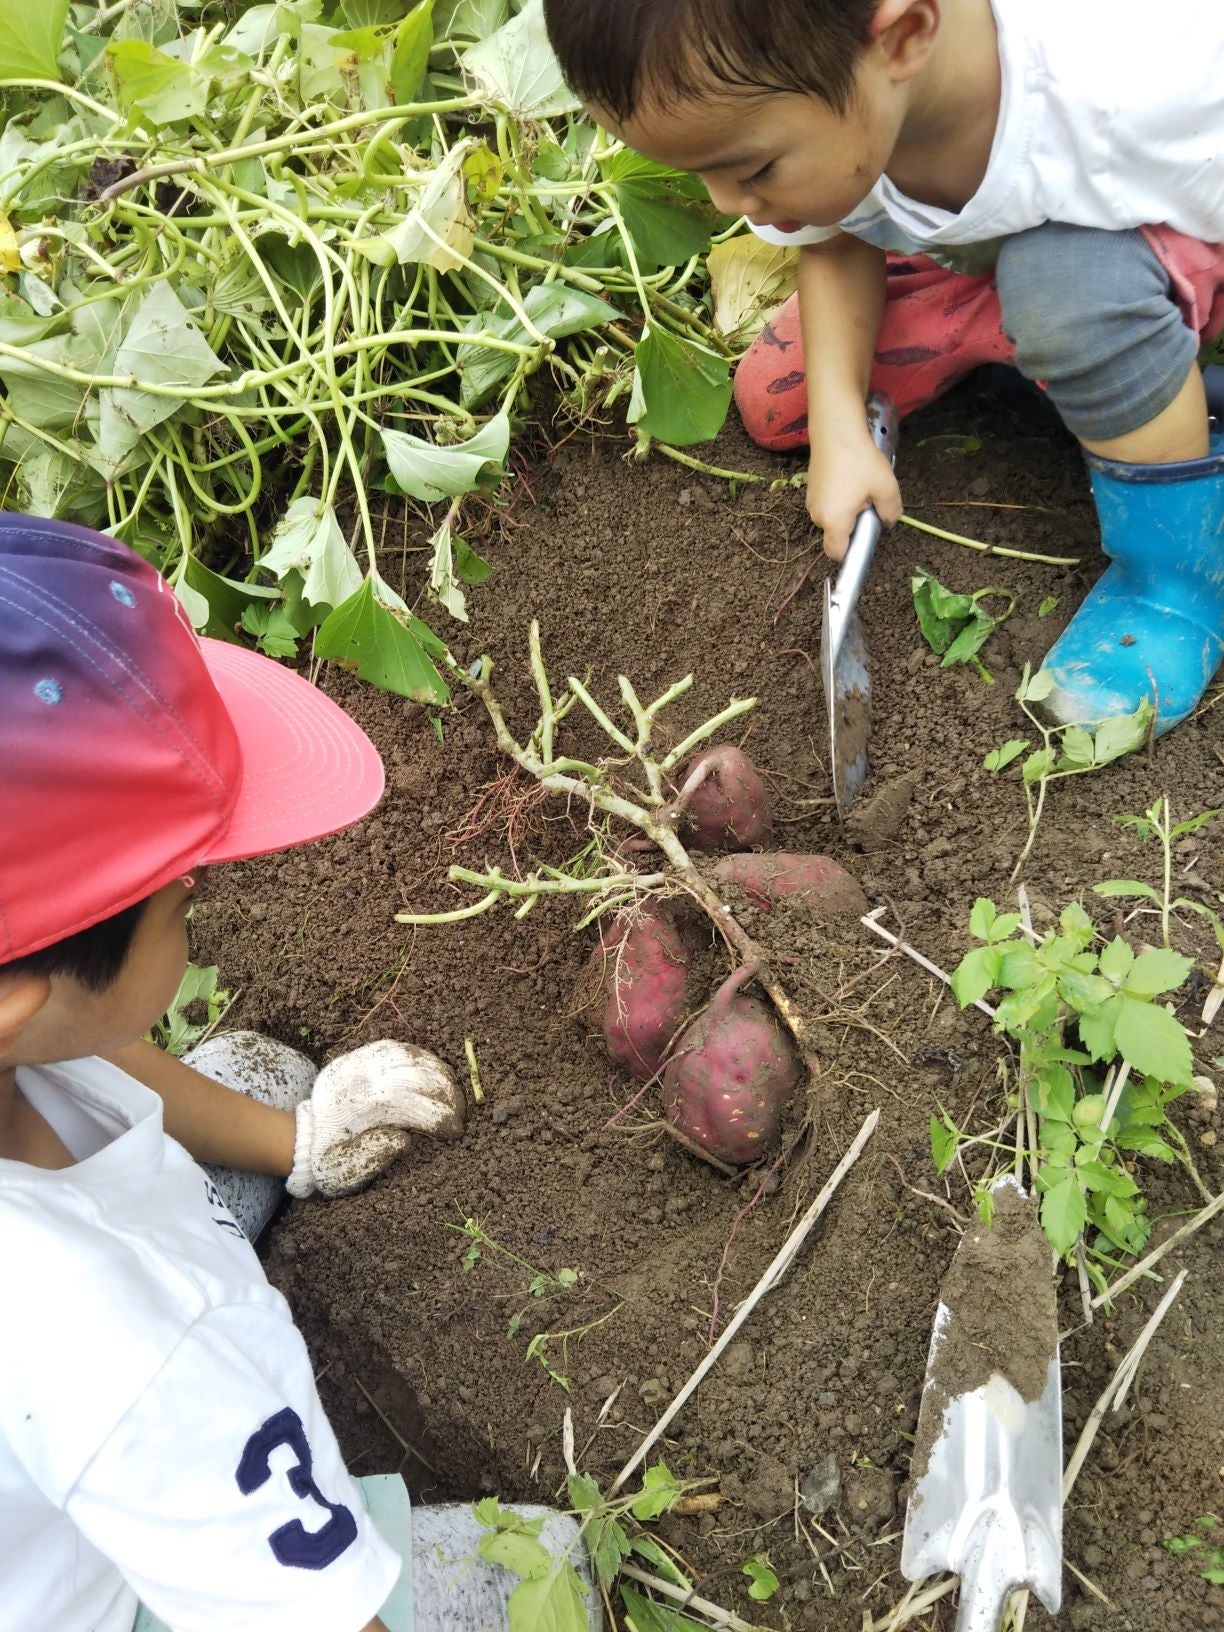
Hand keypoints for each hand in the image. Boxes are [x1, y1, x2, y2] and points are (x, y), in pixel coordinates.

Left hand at [287, 1039, 465, 1198]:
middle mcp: (360, 1077)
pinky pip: (400, 1047)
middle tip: (461, 1115)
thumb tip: (404, 1140)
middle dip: (446, 1094)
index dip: (438, 1116)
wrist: (302, 1136)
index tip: (455, 1132)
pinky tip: (438, 1076)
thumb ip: (372, 1157)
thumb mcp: (343, 1171)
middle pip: (414, 1075)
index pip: (408, 1102)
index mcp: (356, 1107)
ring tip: (455, 1096)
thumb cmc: (328, 1158)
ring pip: (411, 1055)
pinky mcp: (363, 1055)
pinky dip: (425, 1059)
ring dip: (440, 1074)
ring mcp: (361, 1061)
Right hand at [806, 427, 901, 559]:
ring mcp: (811, 501)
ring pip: (831, 517)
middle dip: (853, 525)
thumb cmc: (860, 460)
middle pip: (835, 534)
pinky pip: (826, 503)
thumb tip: (887, 521)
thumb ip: (891, 512)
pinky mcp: (810, 487)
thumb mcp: (886, 487)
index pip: (837, 554)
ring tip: (859, 485)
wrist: (836, 430)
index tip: (865, 535)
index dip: (852, 551)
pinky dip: (838, 497)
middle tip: (868, 500)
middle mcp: (818, 515)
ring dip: (846, 510)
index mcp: (834, 521)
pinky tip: (849, 477)